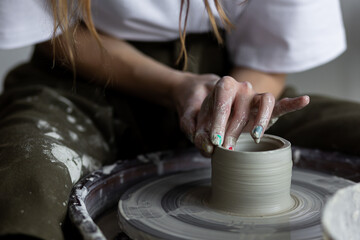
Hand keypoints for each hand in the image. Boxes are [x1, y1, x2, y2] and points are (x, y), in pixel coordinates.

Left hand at [173, 75, 309, 156]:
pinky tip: (304, 101)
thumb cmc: (206, 116)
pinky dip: (292, 104)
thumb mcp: (195, 124)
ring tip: (253, 138)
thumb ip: (196, 133)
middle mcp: (242, 87)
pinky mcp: (267, 109)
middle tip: (226, 148)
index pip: (222, 100)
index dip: (218, 120)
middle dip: (233, 130)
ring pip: (264, 102)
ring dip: (259, 121)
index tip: (214, 140)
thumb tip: (208, 146)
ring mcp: (256, 97)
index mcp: (224, 86)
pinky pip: (280, 105)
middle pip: (241, 107)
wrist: (216, 108)